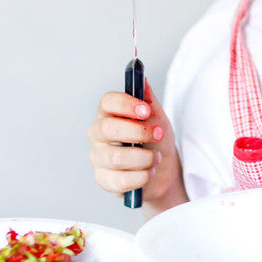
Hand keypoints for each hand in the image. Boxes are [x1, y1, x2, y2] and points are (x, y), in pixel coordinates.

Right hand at [88, 81, 186, 210]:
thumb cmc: (156, 141)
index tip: (146, 110)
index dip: (126, 104)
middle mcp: (98, 134)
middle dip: (138, 132)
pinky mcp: (103, 179)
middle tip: (158, 134)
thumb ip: (149, 100)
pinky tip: (149, 172)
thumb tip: (143, 81)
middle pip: (108, 128)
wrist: (163, 171)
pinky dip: (141, 177)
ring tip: (156, 158)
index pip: (107, 102)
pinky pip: (120, 180)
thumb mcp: (157, 118)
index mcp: (109, 113)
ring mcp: (98, 157)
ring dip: (144, 158)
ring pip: (116, 158)